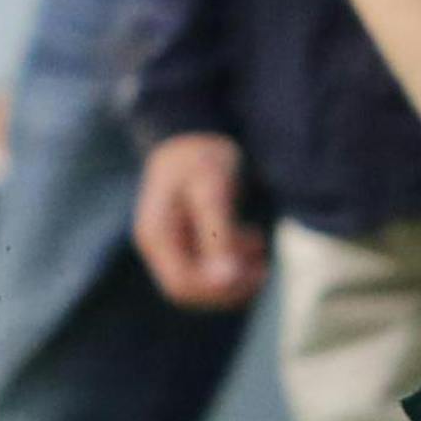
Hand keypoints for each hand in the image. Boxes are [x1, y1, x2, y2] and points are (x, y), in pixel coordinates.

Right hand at [132, 133, 267, 310]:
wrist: (193, 131)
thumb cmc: (202, 154)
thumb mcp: (213, 190)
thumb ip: (219, 235)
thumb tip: (228, 280)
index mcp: (157, 234)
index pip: (182, 283)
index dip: (218, 290)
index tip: (254, 274)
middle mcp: (158, 243)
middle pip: (190, 287)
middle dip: (228, 286)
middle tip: (263, 270)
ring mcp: (169, 241)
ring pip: (199, 278)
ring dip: (232, 275)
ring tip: (263, 257)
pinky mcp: (185, 236)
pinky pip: (205, 263)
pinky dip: (230, 259)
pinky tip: (254, 242)